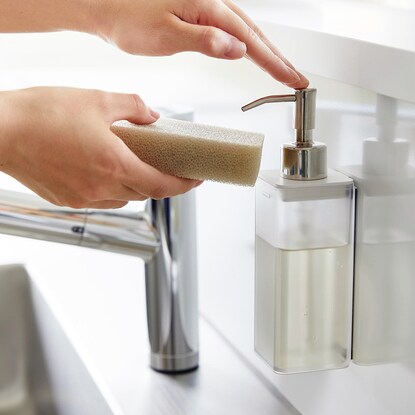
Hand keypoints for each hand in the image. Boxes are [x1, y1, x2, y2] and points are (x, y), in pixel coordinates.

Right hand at [0, 87, 200, 208]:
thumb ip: (133, 107)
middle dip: (161, 182)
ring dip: (137, 185)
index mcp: (114, 164)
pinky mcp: (68, 200)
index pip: (163, 186)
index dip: (184, 185)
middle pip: (146, 193)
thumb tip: (152, 116)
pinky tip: (107, 171)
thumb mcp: (97, 99)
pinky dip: (113, 188)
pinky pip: (102, 200)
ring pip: (125, 198)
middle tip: (168, 167)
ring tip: (136, 165)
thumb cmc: (41, 114)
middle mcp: (101, 187)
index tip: (196, 179)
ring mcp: (84, 197)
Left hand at [96, 0, 307, 87]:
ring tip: (282, 69)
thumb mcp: (166, 35)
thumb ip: (205, 42)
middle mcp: (211, 1)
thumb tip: (238, 49)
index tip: (292, 79)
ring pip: (245, 30)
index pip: (250, 40)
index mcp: (207, 5)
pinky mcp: (197, 11)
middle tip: (296, 78)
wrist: (101, 5)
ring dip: (266, 51)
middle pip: (255, 32)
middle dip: (278, 58)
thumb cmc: (126, 18)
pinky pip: (230, 27)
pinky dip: (246, 43)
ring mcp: (205, 5)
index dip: (274, 63)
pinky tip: (250, 51)